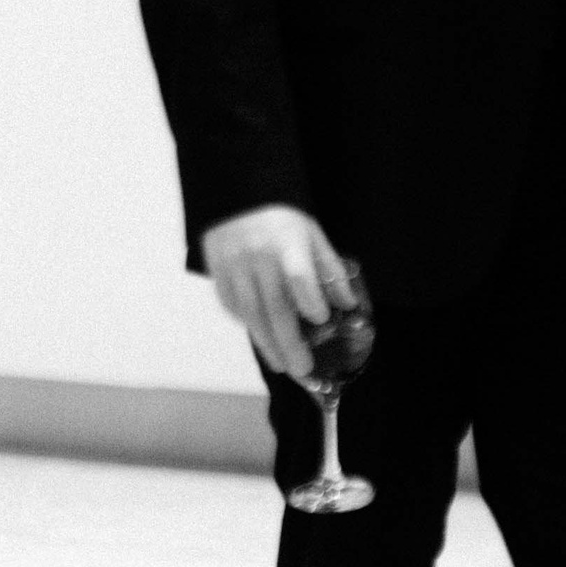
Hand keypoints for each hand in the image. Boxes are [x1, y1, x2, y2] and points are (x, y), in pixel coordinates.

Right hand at [199, 204, 355, 379]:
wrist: (238, 198)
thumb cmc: (283, 220)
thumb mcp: (313, 235)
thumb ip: (330, 270)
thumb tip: (347, 304)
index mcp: (286, 244)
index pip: (297, 275)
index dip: (308, 299)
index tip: (320, 319)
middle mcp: (257, 258)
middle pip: (273, 307)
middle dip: (289, 343)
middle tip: (302, 368)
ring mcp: (233, 267)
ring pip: (251, 314)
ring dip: (267, 344)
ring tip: (282, 365)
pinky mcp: (218, 274)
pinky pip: (232, 306)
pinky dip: (247, 324)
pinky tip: (261, 338)